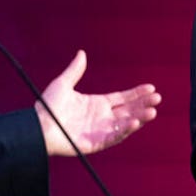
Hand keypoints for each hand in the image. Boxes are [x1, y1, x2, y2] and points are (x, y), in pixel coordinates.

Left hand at [36, 50, 160, 156]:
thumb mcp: (63, 84)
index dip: (137, 93)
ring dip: (140, 118)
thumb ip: (75, 70)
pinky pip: (114, 137)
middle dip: (143, 104)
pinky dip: (125, 131)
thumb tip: (81, 53)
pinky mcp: (96, 143)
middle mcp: (102, 117)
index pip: (123, 98)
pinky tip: (135, 122)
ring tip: (152, 111)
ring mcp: (100, 130)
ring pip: (126, 124)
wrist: (38, 126)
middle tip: (158, 98)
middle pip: (129, 110)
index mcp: (97, 103)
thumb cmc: (48, 106)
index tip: (151, 88)